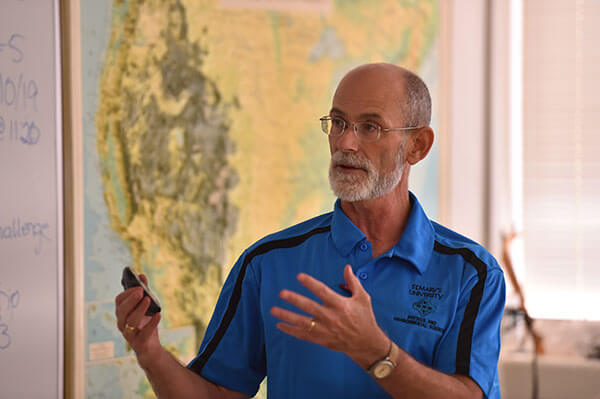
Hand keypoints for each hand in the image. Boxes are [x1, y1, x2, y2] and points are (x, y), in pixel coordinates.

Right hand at [115, 274, 161, 366]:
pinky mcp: (139, 343)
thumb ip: (143, 291)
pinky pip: (143, 333)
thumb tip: (141, 275)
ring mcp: (129, 334)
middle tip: (141, 291)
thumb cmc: (145, 324)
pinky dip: (151, 324)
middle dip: (131, 300)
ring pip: (130, 321)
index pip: (119, 300)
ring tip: (148, 300)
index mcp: (122, 312)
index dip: (128, 293)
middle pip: (122, 310)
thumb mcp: (144, 306)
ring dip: (139, 310)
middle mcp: (122, 323)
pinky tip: (158, 314)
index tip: (139, 286)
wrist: (150, 347)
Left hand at [270, 265, 388, 367]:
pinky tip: (280, 325)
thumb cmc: (364, 317)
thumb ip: (353, 282)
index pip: (322, 291)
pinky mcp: (321, 339)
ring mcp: (325, 329)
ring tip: (274, 310)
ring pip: (302, 322)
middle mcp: (331, 317)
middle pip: (309, 307)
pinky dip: (291, 331)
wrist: (366, 343)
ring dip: (287, 316)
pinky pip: (303, 335)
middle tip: (282, 293)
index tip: (299, 276)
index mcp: (341, 305)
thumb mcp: (362, 297)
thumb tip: (346, 267)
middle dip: (295, 300)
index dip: (311, 283)